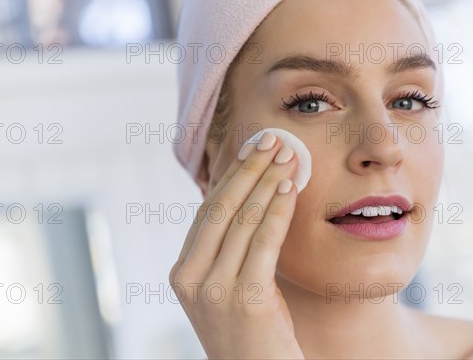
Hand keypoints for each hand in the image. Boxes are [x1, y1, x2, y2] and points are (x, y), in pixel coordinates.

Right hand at [169, 133, 304, 358]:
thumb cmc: (251, 332)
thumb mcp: (227, 288)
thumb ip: (227, 250)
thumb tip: (248, 197)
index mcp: (182, 272)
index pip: (207, 212)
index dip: (231, 176)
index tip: (251, 149)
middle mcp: (190, 279)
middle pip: (221, 208)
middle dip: (249, 168)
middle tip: (272, 139)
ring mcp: (214, 290)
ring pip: (243, 219)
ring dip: (268, 181)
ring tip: (289, 156)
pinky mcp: (246, 300)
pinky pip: (264, 241)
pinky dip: (278, 209)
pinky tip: (290, 188)